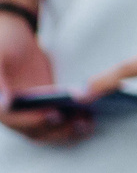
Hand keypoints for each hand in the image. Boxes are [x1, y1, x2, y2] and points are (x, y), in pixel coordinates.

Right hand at [0, 15, 85, 144]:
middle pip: (35, 131)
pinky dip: (74, 121)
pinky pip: (60, 120)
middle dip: (57, 130)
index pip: (15, 120)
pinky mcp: (45, 108)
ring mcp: (30, 113)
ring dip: (69, 130)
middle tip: (79, 122)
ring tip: (88, 122)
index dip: (34, 121)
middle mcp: (14, 113)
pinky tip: (91, 115)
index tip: (55, 114)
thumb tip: (5, 104)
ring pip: (49, 130)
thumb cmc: (2, 45)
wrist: (14, 41)